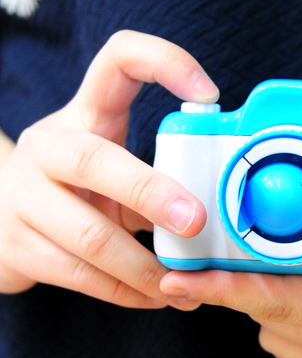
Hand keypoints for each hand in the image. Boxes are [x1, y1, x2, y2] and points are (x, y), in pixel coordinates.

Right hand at [0, 30, 218, 308]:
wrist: (2, 220)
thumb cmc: (79, 188)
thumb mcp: (113, 167)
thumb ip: (158, 175)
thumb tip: (223, 209)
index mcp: (83, 115)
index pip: (118, 60)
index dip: (165, 62)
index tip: (210, 94)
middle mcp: (47, 147)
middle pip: (96, 161)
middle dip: (152, 195)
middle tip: (197, 223)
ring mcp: (21, 196)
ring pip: (90, 236)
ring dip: (145, 267)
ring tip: (182, 285)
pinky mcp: (14, 245)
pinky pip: (79, 276)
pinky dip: (124, 292)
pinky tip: (153, 298)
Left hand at [159, 172, 301, 357]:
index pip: (291, 303)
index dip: (231, 289)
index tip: (183, 280)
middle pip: (278, 320)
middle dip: (233, 289)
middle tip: (203, 256)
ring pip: (282, 336)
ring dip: (260, 300)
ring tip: (258, 259)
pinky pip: (298, 349)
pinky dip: (282, 318)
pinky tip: (292, 285)